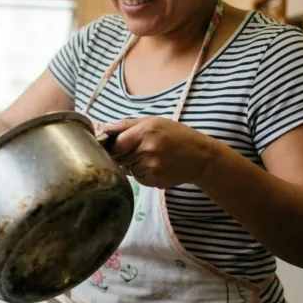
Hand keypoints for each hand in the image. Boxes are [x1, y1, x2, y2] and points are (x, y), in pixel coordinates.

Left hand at [103, 117, 221, 187]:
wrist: (201, 157)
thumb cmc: (176, 135)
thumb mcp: (154, 122)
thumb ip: (126, 125)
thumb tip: (102, 129)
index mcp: (145, 131)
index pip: (115, 143)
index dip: (112, 146)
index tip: (112, 146)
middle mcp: (147, 150)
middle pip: (119, 157)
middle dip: (122, 155)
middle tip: (137, 151)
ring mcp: (151, 167)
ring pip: (127, 169)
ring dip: (133, 165)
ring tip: (150, 158)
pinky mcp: (154, 181)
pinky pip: (137, 178)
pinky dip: (142, 173)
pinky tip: (156, 166)